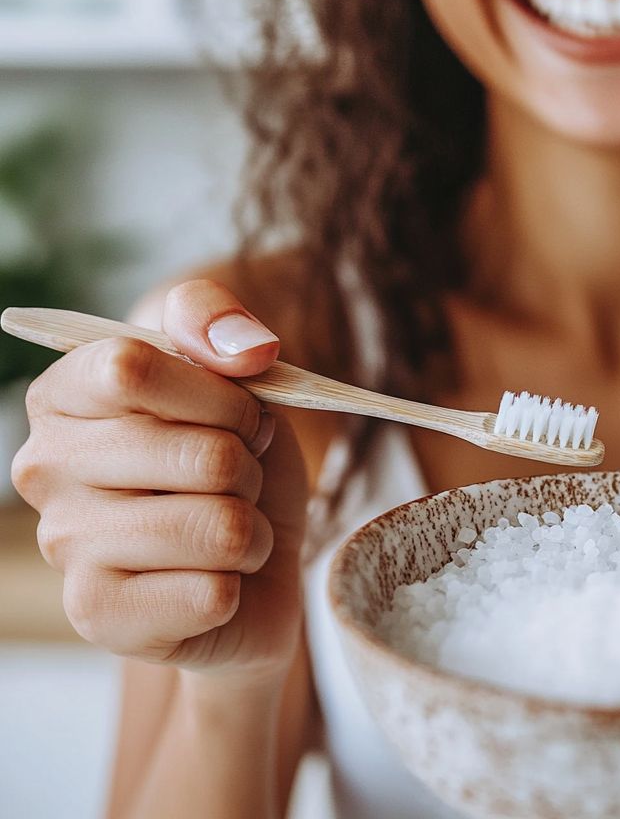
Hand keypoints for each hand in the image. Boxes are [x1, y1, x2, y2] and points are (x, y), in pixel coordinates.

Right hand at [11, 280, 308, 681]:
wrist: (254, 571)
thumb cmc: (237, 466)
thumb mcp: (242, 377)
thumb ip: (220, 324)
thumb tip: (247, 348)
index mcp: (64, 395)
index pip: (132, 365)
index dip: (222, 394)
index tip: (241, 415)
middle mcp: (43, 466)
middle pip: (202, 454)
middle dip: (249, 469)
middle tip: (235, 482)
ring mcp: (62, 546)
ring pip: (219, 526)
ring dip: (251, 531)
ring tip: (228, 532)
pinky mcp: (96, 616)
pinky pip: (213, 592)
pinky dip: (236, 587)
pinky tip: (211, 584)